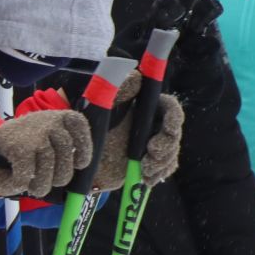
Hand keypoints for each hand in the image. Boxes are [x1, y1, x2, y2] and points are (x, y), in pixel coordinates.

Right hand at [0, 110, 92, 198]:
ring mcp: (35, 134)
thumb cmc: (33, 143)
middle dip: (62, 175)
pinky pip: (28, 173)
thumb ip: (68, 150)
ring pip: (48, 167)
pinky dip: (23, 183)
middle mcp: (50, 121)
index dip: (84, 149)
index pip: (80, 129)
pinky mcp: (19, 148)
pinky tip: (21, 184)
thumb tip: (83, 180)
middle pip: (66, 154)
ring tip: (39, 190)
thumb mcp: (52, 138)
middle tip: (56, 183)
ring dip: (42, 184)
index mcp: (63, 117)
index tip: (80, 164)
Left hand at [90, 70, 185, 190]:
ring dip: (162, 161)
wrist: (81, 158)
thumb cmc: (91, 128)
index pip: (169, 107)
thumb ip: (119, 92)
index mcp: (146, 109)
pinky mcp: (149, 165)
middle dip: (167, 144)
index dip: (174, 116)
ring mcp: (152, 146)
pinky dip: (159, 174)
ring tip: (145, 169)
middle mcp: (153, 126)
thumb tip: (136, 75)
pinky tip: (147, 179)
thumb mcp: (103, 107)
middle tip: (151, 151)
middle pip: (174, 133)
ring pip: (171, 153)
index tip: (168, 127)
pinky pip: (164, 169)